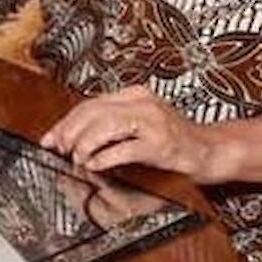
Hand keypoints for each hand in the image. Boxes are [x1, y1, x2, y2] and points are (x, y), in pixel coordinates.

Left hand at [39, 86, 228, 184]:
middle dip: (70, 132)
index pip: (90, 104)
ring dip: (85, 144)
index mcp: (134, 95)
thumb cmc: (173, 140)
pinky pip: (125, 148)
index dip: (66, 122)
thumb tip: (71, 137)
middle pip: (93, 112)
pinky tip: (95, 165)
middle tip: (59, 149)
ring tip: (78, 158)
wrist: (210, 150)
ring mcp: (153, 122)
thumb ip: (110, 126)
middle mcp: (142, 103)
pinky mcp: (161, 143)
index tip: (50, 139)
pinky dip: (104, 158)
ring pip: (105, 126)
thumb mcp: (139, 124)